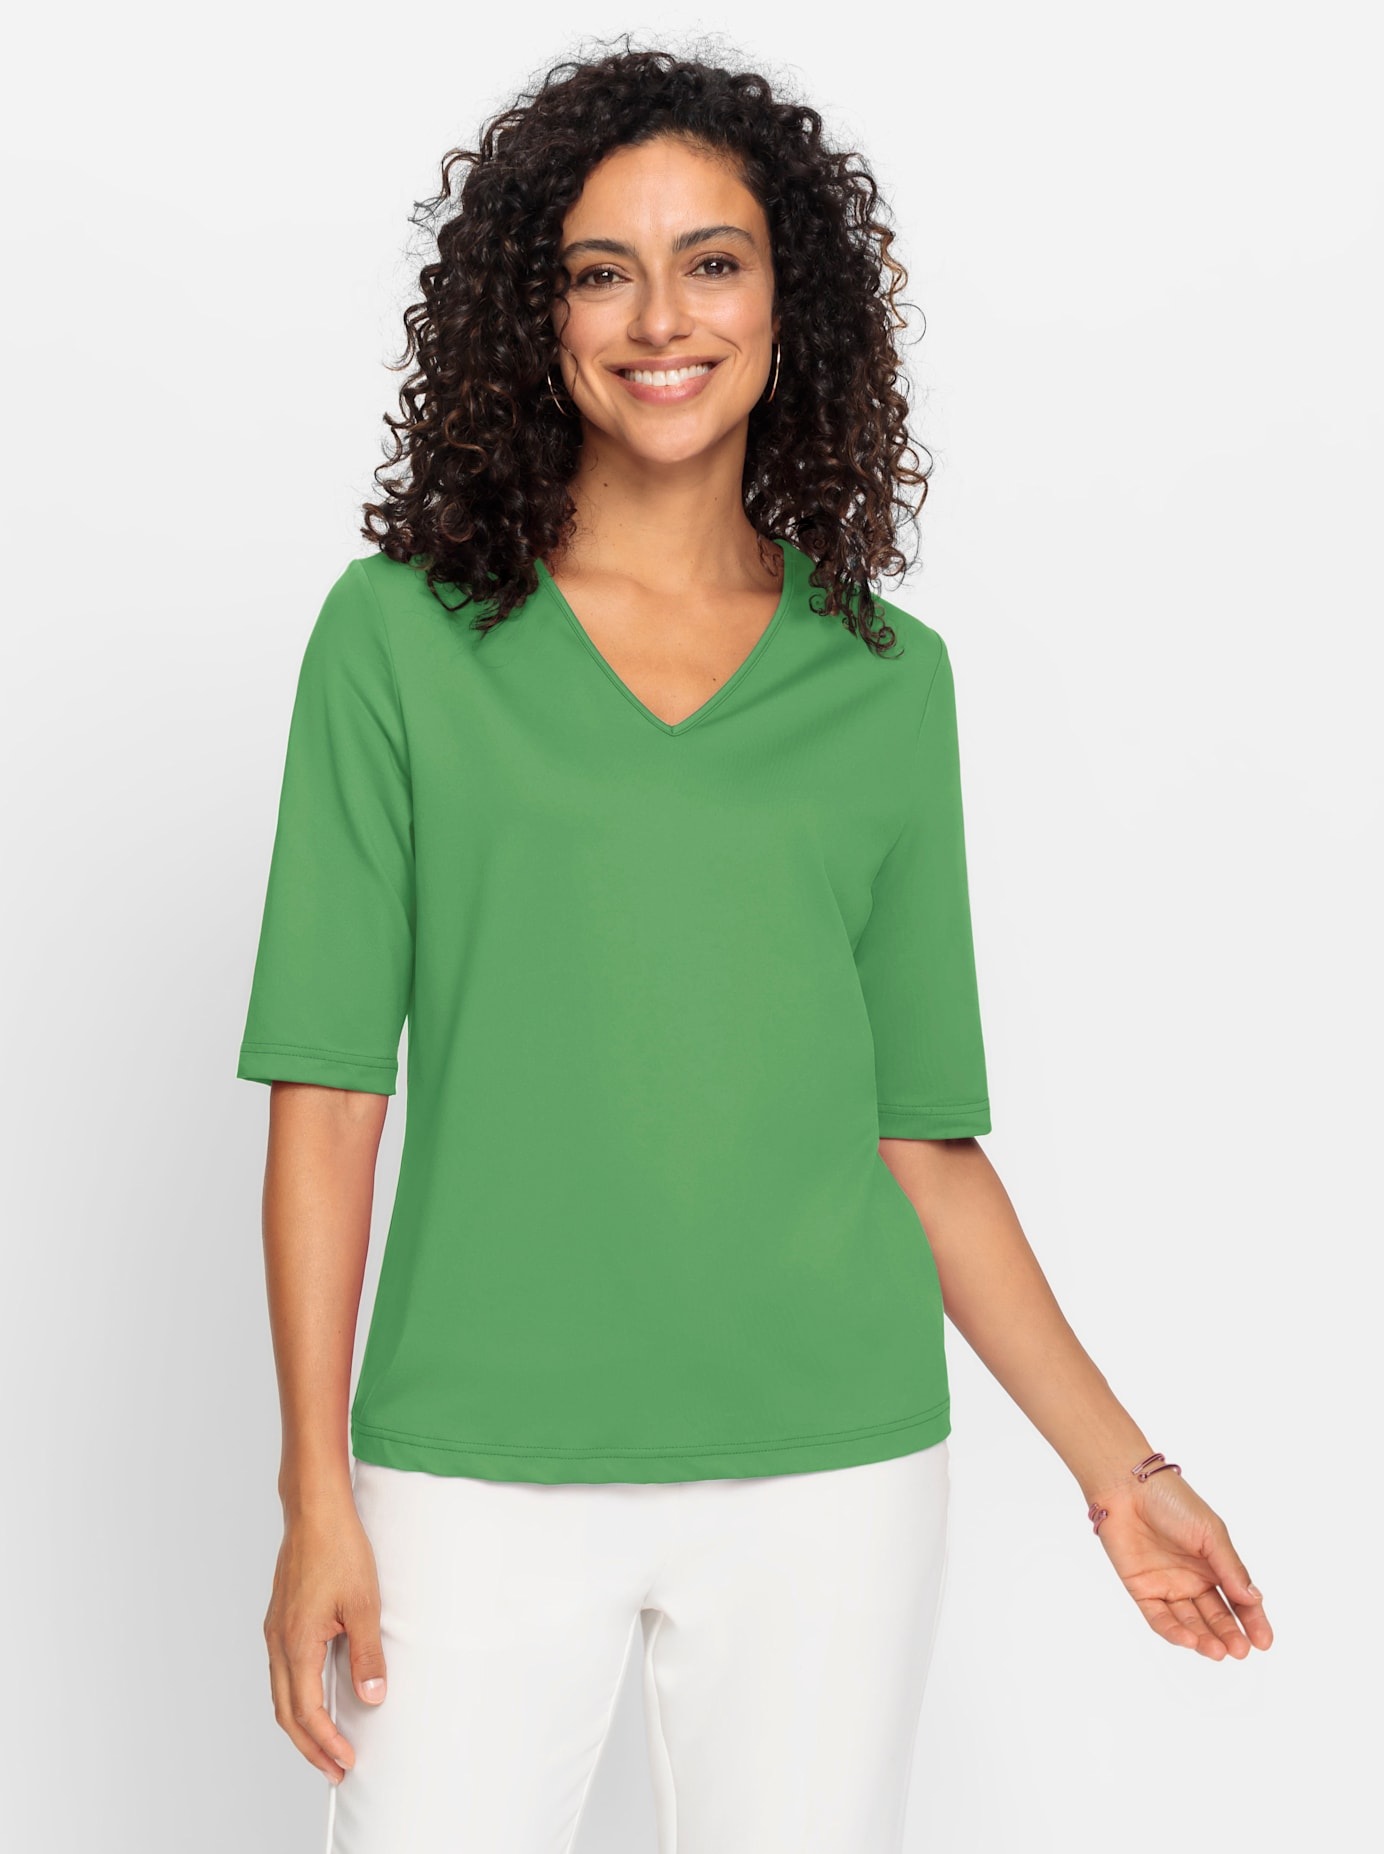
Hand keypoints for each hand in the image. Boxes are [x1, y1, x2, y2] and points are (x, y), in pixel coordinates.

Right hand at [264, 1506, 388, 1782]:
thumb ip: (367, 1653)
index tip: (346, 1761)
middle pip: (286, 1712)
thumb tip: (372, 1696)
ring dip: (302, 1725)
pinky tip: (317, 1699)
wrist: (315, 1510)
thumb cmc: (339, 1549)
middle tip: (335, 1770)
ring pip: (281, 1694)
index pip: (307, 1711)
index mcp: (296, 1643)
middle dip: (309, 1746)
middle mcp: (278, 1642)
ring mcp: (275, 1631)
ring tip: (326, 1744)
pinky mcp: (280, 1620)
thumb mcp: (364, 1603)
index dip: (326, 1741)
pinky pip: (283, 1672)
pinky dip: (297, 1698)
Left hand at [1087, 1468, 1273, 1660]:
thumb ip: (1230, 1567)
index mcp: (1214, 1564)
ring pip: (1189, 1622)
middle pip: (1215, 1616)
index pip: (1238, 1600)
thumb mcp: (1210, 1532)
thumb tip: (1254, 1598)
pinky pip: (1159, 1617)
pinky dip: (1174, 1632)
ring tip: (1218, 1651)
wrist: (1127, 1487)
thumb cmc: (1172, 1501)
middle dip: (1229, 1635)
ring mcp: (1167, 1586)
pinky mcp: (1142, 1590)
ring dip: (1204, 1639)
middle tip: (1241, 1651)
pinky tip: (1190, 1640)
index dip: (1252, 1621)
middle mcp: (1192, 1579)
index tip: (1264, 1642)